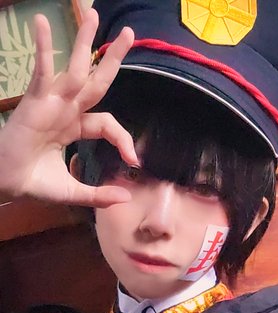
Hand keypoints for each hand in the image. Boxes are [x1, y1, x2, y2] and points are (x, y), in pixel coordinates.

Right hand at [0, 9, 138, 206]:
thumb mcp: (75, 192)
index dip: (123, 138)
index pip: (107, 123)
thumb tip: (126, 198)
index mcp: (75, 127)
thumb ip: (99, 195)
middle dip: (112, 58)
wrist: (8, 184)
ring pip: (74, 69)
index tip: (134, 159)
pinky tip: (41, 22)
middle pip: (96, 80)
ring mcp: (51, 103)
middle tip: (129, 34)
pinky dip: (42, 47)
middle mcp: (66, 110)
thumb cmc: (36, 183)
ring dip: (84, 42)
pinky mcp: (35, 102)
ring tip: (93, 14)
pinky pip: (41, 71)